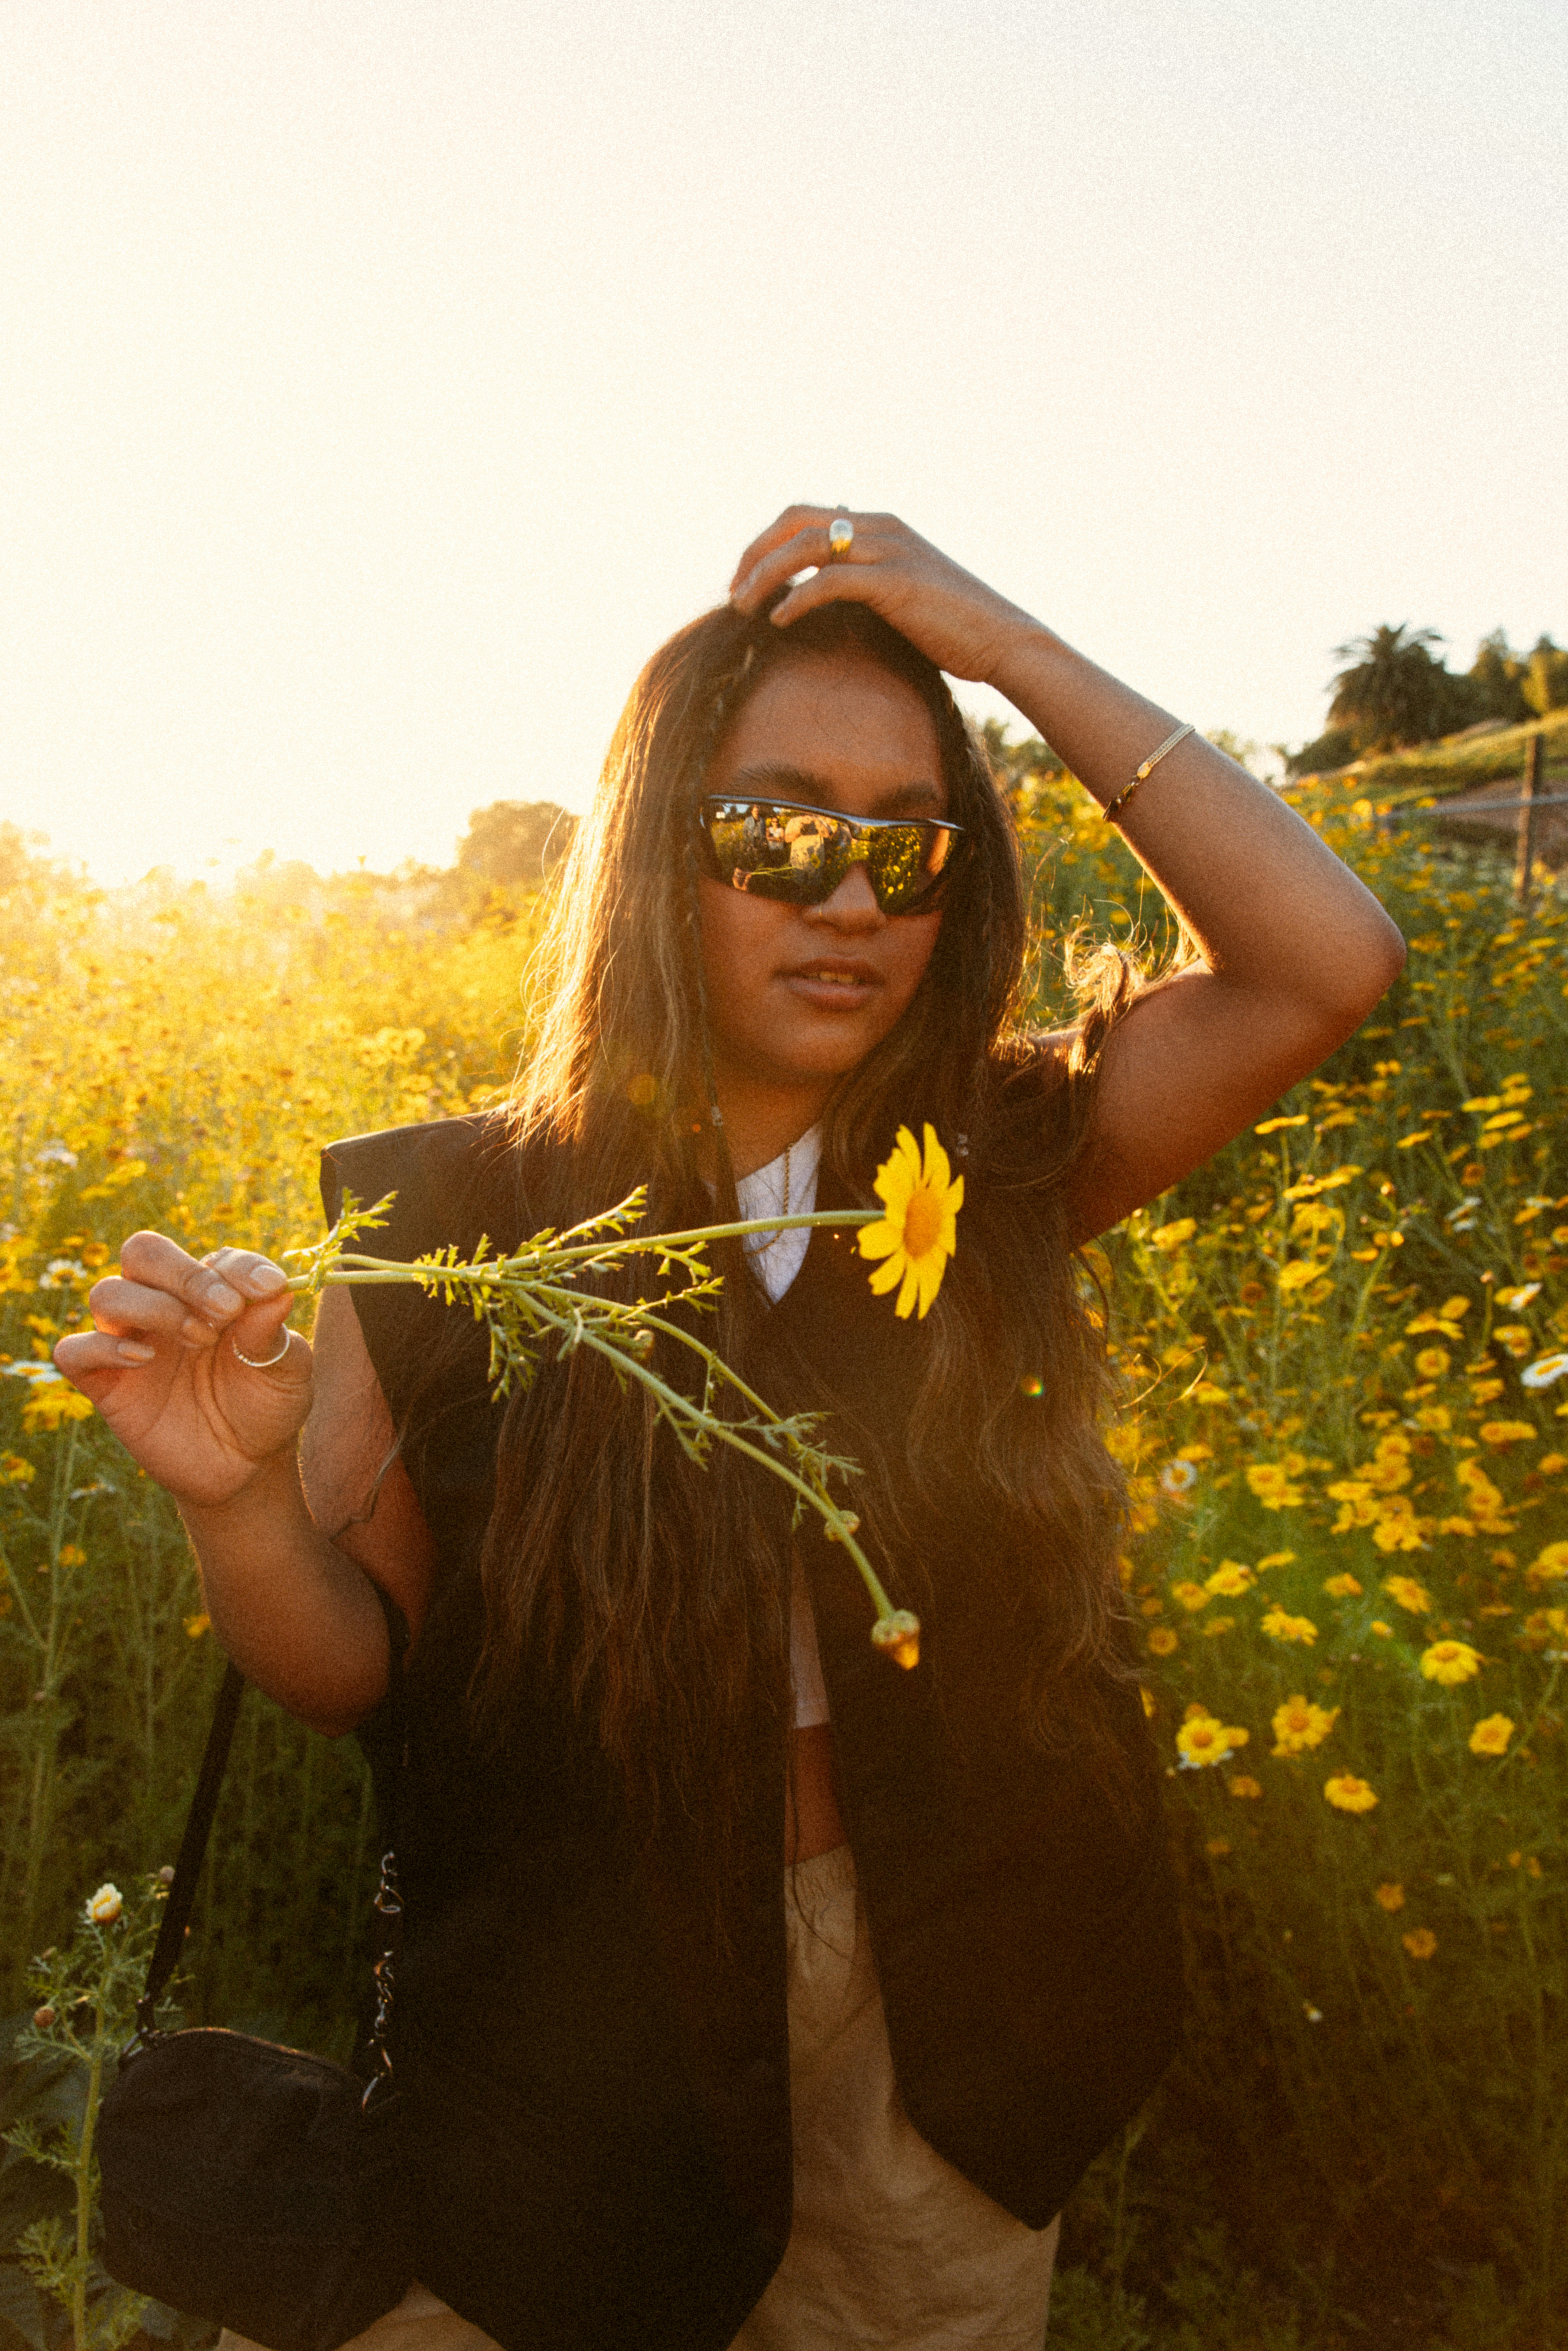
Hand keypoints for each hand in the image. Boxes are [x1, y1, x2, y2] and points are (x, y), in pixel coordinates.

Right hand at [53, 1236, 311, 1509]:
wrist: (246, 1465)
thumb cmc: (266, 1406)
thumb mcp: (286, 1370)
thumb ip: (274, 1332)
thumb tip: (277, 1291)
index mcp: (212, 1292)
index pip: (214, 1258)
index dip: (240, 1268)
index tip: (268, 1289)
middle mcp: (165, 1306)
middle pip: (143, 1253)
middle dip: (184, 1274)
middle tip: (225, 1310)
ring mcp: (131, 1340)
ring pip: (107, 1294)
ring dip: (152, 1307)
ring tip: (198, 1339)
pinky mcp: (106, 1383)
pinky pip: (74, 1350)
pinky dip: (102, 1347)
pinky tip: (143, 1359)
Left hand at [728, 506, 1042, 686]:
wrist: (1000, 640)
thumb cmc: (950, 627)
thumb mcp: (899, 593)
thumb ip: (863, 583)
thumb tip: (822, 596)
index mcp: (878, 525)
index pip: (804, 515)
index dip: (764, 543)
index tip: (743, 581)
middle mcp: (880, 527)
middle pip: (794, 520)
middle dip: (755, 553)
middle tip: (733, 592)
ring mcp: (889, 550)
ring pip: (806, 547)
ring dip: (765, 577)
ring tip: (743, 608)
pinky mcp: (896, 581)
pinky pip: (830, 581)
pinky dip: (797, 599)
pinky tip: (779, 621)